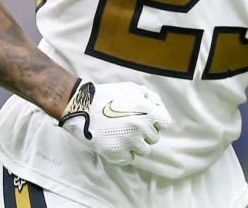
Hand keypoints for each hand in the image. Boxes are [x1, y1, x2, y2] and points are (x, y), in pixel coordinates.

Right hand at [57, 80, 172, 165]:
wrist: (81, 106)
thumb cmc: (107, 95)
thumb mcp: (131, 89)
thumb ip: (149, 98)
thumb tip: (158, 107)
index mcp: (147, 111)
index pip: (165, 123)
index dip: (157, 121)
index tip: (147, 120)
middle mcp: (141, 127)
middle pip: (154, 138)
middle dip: (145, 133)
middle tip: (130, 126)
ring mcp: (129, 142)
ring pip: (144, 150)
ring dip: (136, 144)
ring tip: (123, 135)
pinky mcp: (117, 153)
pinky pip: (130, 158)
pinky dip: (124, 153)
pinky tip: (116, 142)